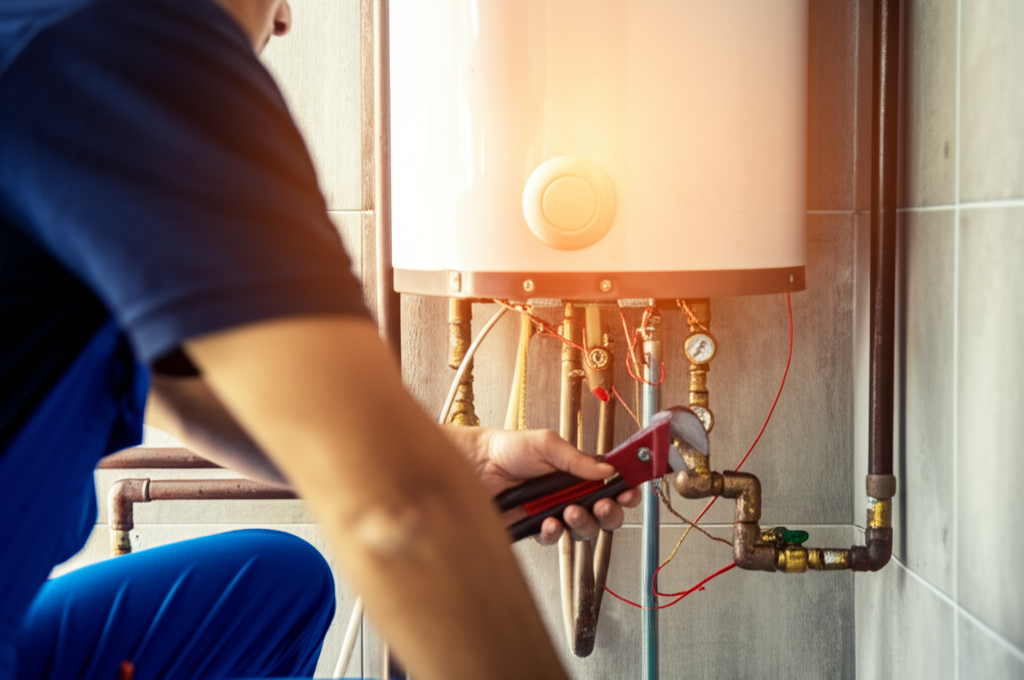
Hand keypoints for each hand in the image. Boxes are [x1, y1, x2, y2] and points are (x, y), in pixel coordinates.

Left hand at [442, 426, 640, 543]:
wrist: (476, 465)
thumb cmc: (508, 449)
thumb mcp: (546, 444)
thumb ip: (576, 459)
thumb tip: (607, 469)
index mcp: (578, 473)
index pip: (611, 485)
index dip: (625, 492)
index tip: (630, 492)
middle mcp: (570, 495)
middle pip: (604, 514)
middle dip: (609, 513)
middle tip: (602, 505)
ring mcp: (555, 513)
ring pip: (583, 531)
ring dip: (582, 523)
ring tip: (569, 511)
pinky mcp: (536, 528)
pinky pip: (554, 539)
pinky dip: (554, 532)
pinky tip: (547, 522)